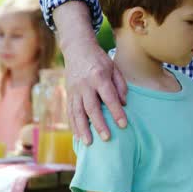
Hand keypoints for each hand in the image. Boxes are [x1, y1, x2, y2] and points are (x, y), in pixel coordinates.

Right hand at [53, 2, 127, 144]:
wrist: (77, 48)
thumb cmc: (100, 60)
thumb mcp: (114, 68)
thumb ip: (120, 86)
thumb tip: (123, 104)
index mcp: (99, 77)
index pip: (109, 98)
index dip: (116, 112)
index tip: (123, 125)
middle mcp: (85, 85)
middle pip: (91, 108)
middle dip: (99, 124)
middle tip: (107, 139)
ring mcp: (74, 90)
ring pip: (77, 112)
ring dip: (82, 129)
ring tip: (88, 143)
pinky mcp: (68, 93)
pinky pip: (70, 111)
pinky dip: (73, 124)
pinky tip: (77, 135)